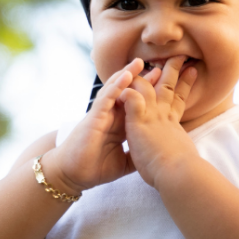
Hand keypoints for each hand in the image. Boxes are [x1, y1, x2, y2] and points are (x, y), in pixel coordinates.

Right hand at [42, 58, 152, 193]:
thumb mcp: (123, 162)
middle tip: (159, 66)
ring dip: (127, 74)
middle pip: (128, 92)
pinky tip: (125, 76)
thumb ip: (136, 154)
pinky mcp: (94, 117)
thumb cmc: (94, 168)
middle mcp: (111, 116)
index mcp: (119, 125)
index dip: (149, 94)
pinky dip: (115, 86)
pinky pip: (106, 98)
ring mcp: (102, 114)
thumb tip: (154, 156)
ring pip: (115, 89)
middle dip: (142, 80)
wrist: (72, 175)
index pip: (136, 105)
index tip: (166, 85)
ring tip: (140, 62)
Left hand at [117, 56, 199, 188]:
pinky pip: (132, 97)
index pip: (178, 100)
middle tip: (180, 55)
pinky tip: (126, 82)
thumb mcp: (180, 152)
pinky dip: (129, 89)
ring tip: (148, 59)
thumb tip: (187, 153)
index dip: (184, 86)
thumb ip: (179, 146)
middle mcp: (163, 116)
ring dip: (150, 72)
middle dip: (174, 70)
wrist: (177, 173)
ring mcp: (151, 117)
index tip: (191, 72)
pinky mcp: (139, 121)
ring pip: (150, 87)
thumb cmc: (178, 170)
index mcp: (172, 124)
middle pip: (168, 87)